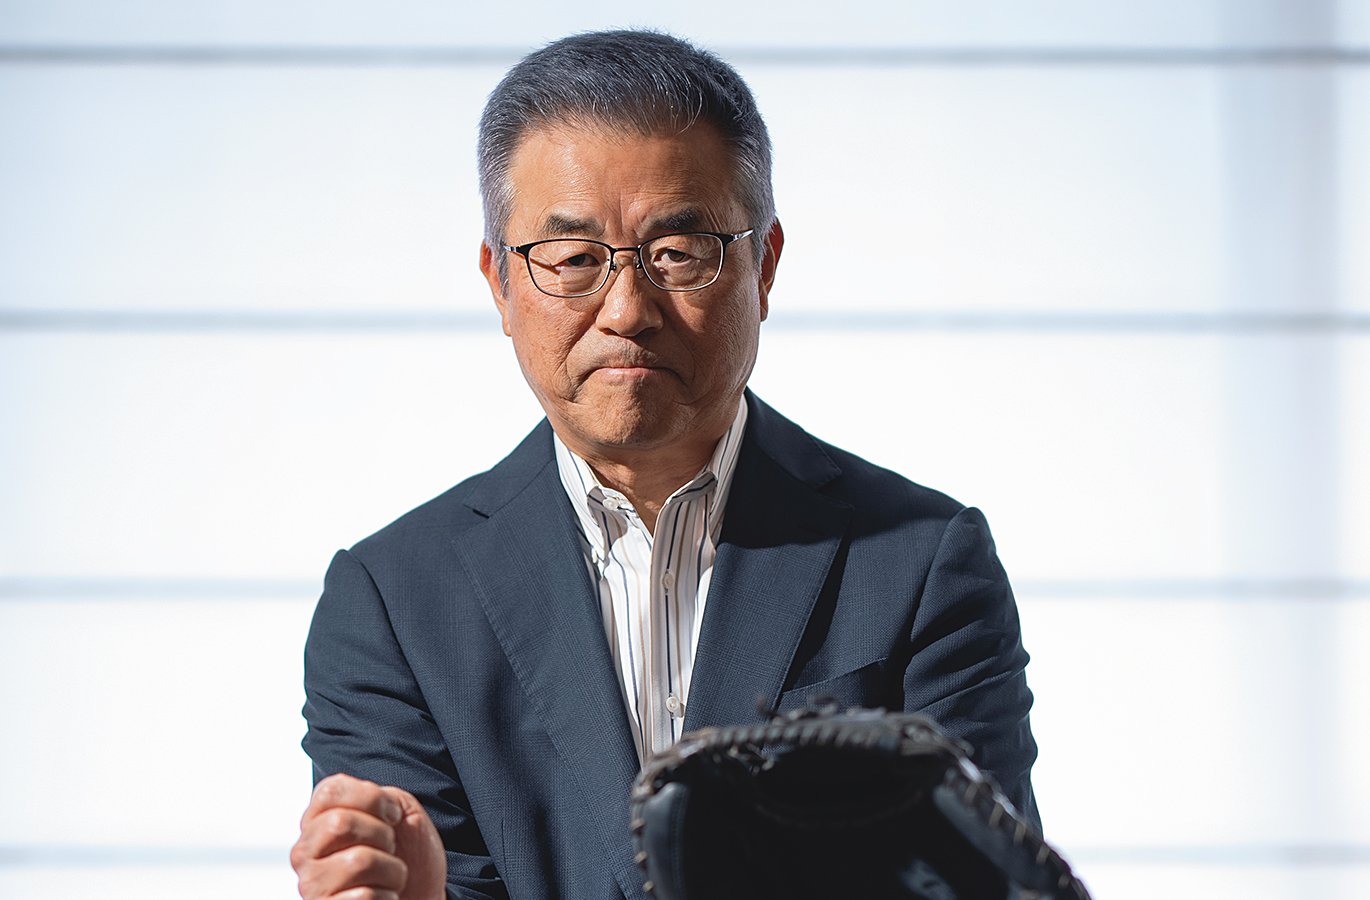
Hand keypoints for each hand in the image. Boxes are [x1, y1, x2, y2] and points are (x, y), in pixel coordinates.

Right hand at [291, 773, 446, 899]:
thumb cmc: (410, 855)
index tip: (392, 816)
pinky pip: (365, 896)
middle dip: (383, 835)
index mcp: (320, 819)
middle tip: (390, 849)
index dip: (372, 799)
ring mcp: (311, 885)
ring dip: (392, 870)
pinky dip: (388, 896)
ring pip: (358, 861)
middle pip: (340, 823)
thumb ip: (381, 797)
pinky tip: (382, 897)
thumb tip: (368, 801)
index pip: (330, 791)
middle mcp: (306, 851)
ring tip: (389, 877)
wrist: (422, 896)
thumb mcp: (403, 812)